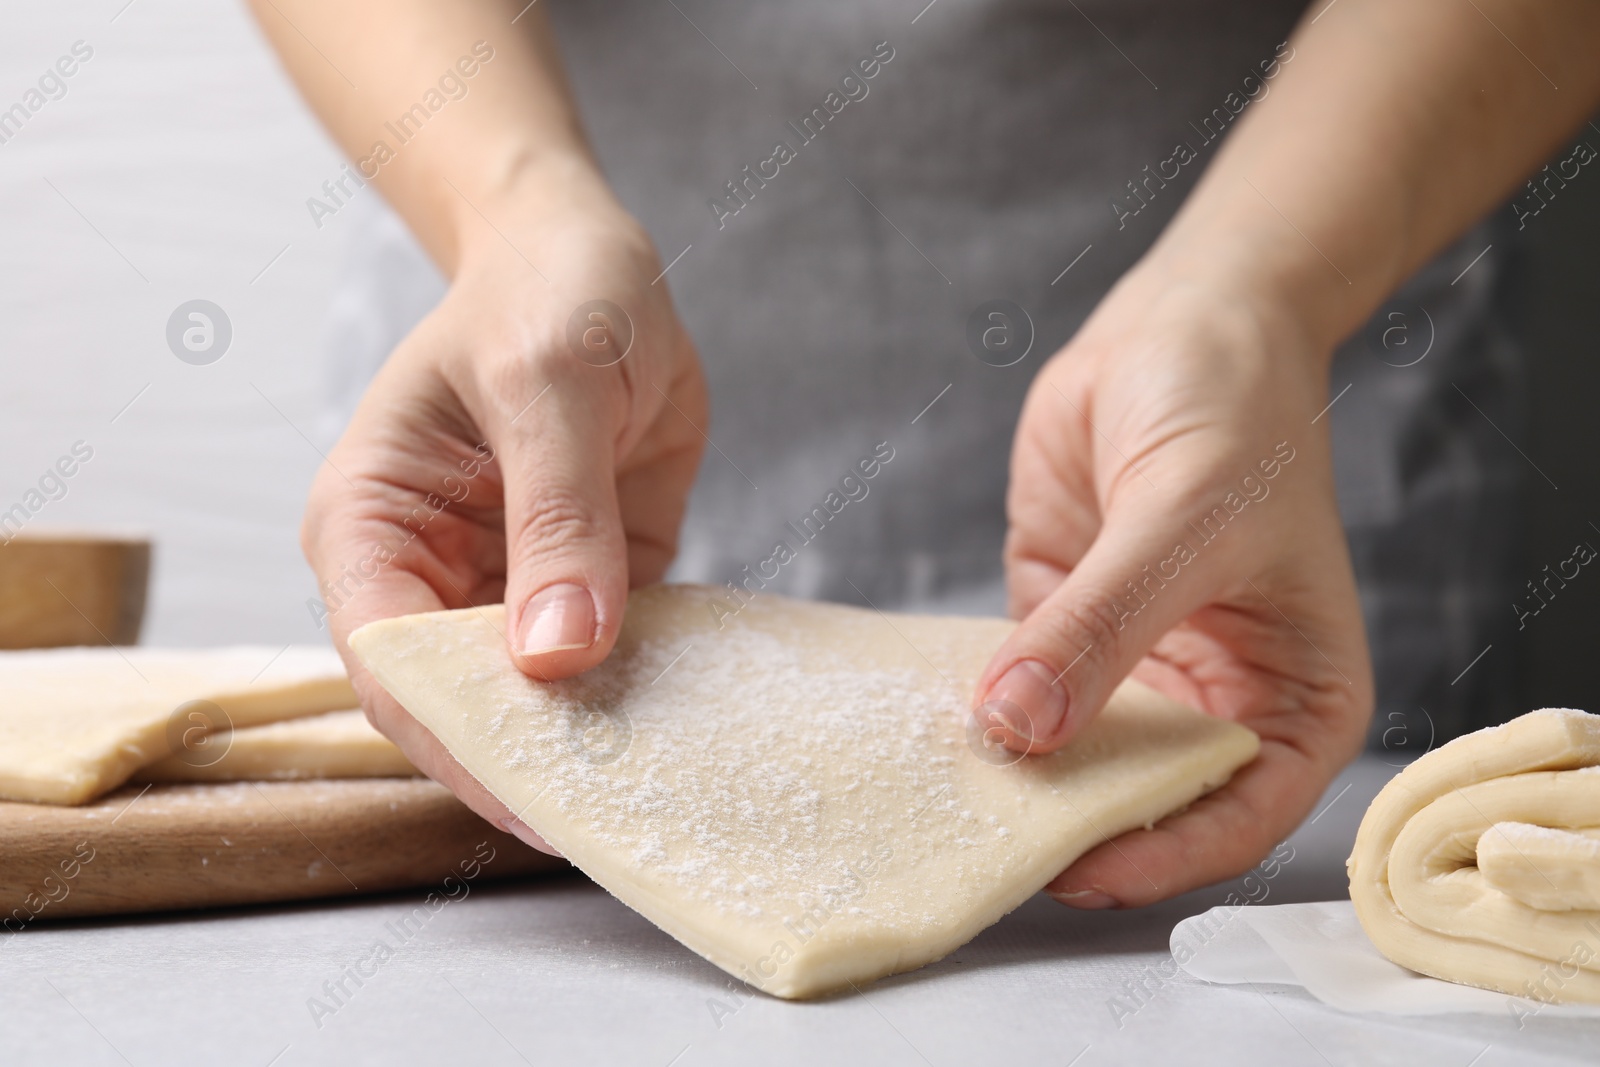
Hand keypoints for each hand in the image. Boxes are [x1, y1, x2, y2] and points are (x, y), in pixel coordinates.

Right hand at [301, 206, 705, 852]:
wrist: (596, 262)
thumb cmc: (543, 292)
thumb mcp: (547, 381)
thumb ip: (556, 514)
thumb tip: (558, 657)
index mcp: (368, 524)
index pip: (393, 665)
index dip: (459, 739)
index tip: (539, 797)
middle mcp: (427, 573)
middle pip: (458, 703)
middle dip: (528, 758)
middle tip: (614, 817)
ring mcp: (505, 588)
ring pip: (534, 700)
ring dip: (592, 741)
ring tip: (662, 795)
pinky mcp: (582, 588)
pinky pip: (607, 663)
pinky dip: (643, 698)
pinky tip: (693, 734)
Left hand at [972, 259, 1373, 907]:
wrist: (1185, 324)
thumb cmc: (1235, 414)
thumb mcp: (1182, 521)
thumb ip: (1101, 626)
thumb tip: (1019, 725)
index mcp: (1294, 700)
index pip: (1236, 816)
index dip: (1161, 856)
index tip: (1076, 867)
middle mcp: (1216, 700)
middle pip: (1146, 802)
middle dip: (1075, 826)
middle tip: (989, 846)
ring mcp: (1135, 670)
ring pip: (1074, 757)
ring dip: (1018, 775)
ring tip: (950, 797)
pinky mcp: (1066, 630)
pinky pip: (1021, 691)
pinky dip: (984, 712)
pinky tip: (935, 727)